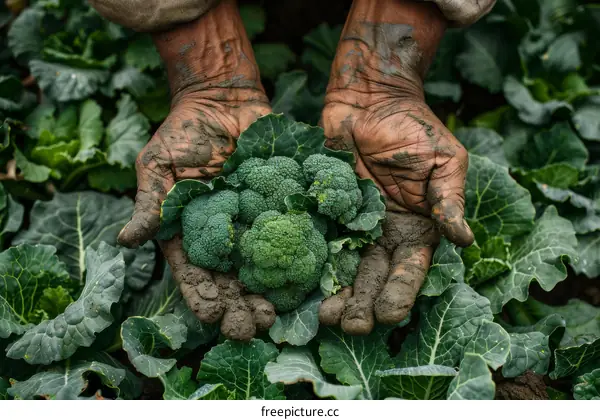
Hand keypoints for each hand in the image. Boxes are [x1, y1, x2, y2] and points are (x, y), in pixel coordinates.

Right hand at [117, 0, 275, 339]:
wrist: (223, 102)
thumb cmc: (184, 133)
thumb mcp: (159, 165)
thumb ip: (151, 203)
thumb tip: (125, 239)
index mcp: (191, 234)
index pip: (195, 273)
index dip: (203, 296)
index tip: (212, 316)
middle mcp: (225, 237)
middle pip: (231, 280)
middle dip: (238, 306)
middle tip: (251, 327)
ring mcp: (254, 224)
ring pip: (262, 268)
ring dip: (267, 294)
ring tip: (274, 316)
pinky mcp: (281, 208)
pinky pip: (291, 235)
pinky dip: (297, 258)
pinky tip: (304, 280)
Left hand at [318, 0, 473, 334]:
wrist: (369, 98)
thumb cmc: (413, 125)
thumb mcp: (442, 160)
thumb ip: (448, 199)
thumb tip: (464, 239)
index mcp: (416, 226)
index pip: (409, 267)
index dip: (400, 291)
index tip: (388, 314)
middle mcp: (384, 233)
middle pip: (374, 275)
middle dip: (364, 303)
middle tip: (351, 326)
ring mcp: (352, 224)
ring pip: (345, 267)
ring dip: (337, 293)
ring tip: (326, 317)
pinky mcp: (326, 211)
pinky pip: (319, 240)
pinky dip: (311, 264)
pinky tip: (300, 286)